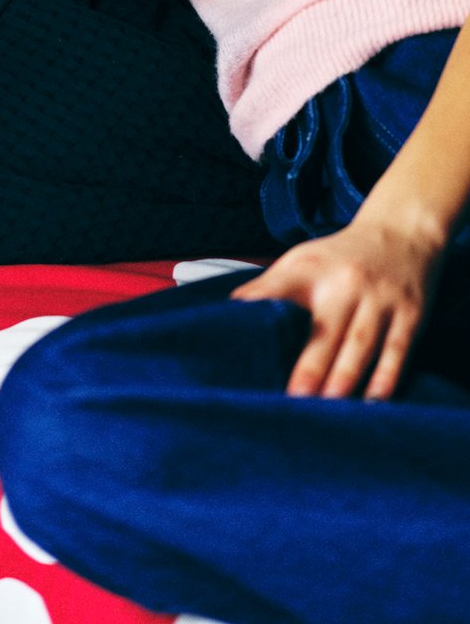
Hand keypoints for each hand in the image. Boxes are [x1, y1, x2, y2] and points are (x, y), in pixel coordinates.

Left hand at [230, 214, 444, 399]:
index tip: (243, 340)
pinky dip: (386, 377)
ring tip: (328, 408)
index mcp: (308, 269)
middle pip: (324, 329)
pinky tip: (375, 400)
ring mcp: (378, 298)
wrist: (400, 233)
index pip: (278, 289)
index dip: (260, 311)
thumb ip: (270, 288)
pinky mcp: (410, 314)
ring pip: (360, 343)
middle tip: (293, 400)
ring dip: (344, 377)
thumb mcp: (301, 260)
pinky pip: (397, 350)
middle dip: (309, 366)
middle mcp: (344, 282)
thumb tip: (230, 318)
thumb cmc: (338, 257)